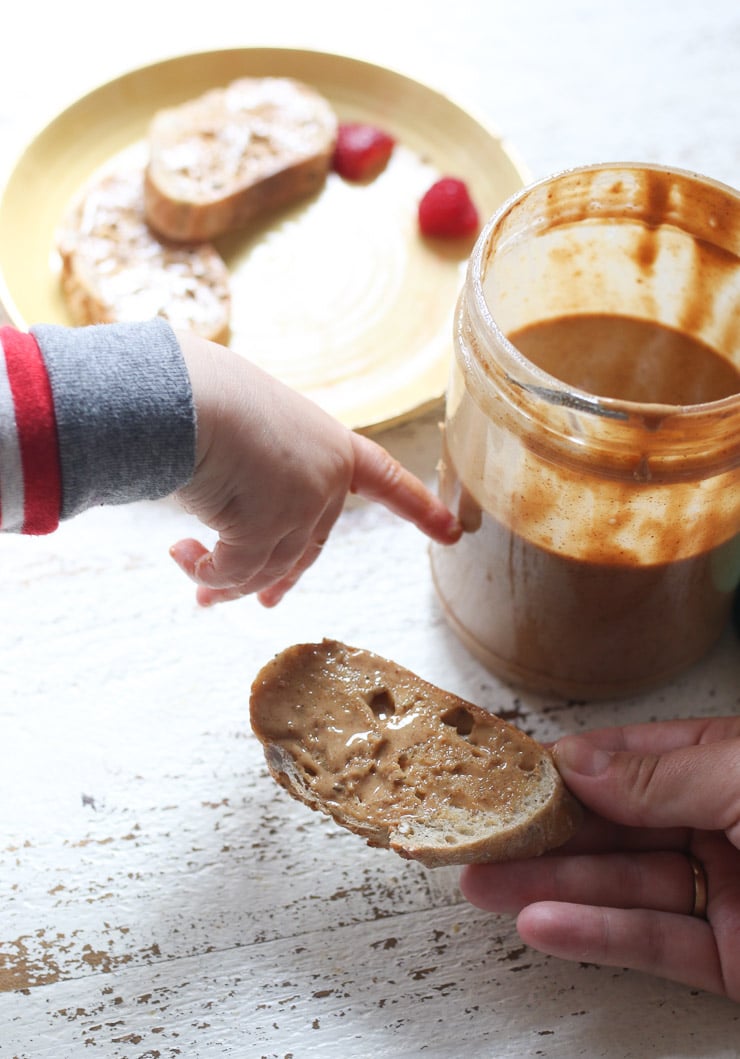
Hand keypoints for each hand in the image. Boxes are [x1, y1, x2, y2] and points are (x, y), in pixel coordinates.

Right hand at [169, 331, 460, 605]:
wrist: (184, 394)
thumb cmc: (206, 394)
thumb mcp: (252, 426)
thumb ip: (264, 469)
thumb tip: (232, 509)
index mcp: (331, 445)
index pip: (385, 479)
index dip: (418, 507)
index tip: (453, 531)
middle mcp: (325, 480)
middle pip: (306, 545)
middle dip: (274, 580)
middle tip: (258, 601)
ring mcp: (299, 507)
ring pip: (266, 566)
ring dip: (225, 582)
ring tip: (196, 587)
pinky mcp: (265, 530)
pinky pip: (235, 569)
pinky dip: (207, 572)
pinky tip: (181, 555)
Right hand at [460, 716, 739, 998]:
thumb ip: (659, 774)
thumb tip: (578, 760)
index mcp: (727, 768)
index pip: (632, 760)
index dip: (569, 767)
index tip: (509, 773)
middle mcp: (722, 827)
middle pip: (615, 828)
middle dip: (544, 833)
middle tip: (482, 835)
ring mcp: (725, 895)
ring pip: (622, 887)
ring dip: (550, 887)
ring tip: (485, 884)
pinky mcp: (730, 962)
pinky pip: (655, 945)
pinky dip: (596, 937)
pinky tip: (542, 924)